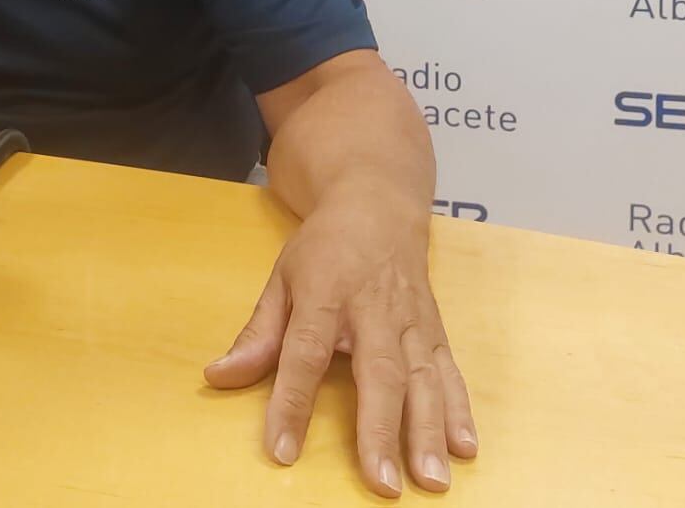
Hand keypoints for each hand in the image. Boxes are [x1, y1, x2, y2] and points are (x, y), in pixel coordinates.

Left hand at [204, 188, 476, 496]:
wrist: (379, 204)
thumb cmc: (326, 247)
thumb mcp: (281, 279)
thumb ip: (257, 333)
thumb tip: (219, 376)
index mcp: (326, 293)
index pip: (305, 352)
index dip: (292, 402)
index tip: (282, 450)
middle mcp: (374, 309)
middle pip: (379, 374)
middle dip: (382, 431)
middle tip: (382, 483)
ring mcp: (411, 321)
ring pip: (424, 380)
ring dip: (429, 433)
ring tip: (431, 482)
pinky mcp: (435, 330)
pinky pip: (451, 373)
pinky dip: (460, 412)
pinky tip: (465, 449)